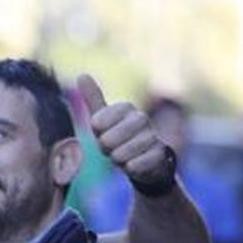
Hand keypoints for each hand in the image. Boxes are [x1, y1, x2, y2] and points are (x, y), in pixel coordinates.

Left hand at [78, 74, 175, 196]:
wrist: (143, 159)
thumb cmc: (119, 137)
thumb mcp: (103, 119)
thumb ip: (93, 98)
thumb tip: (82, 74)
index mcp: (125, 108)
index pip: (98, 121)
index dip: (97, 133)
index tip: (102, 132)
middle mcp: (141, 119)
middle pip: (108, 140)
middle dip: (105, 148)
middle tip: (111, 147)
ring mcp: (152, 136)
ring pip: (121, 154)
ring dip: (117, 159)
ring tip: (122, 156)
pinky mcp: (160, 154)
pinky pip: (136, 165)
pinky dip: (131, 168)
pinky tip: (133, 165)